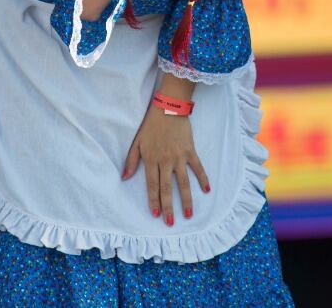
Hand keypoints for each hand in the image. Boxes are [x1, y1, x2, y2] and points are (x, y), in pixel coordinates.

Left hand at [121, 103, 209, 225]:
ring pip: (183, 182)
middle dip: (168, 207)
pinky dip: (203, 179)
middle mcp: (166, 161)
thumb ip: (131, 160)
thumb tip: (124, 178)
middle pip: (167, 188)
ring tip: (189, 214)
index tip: (156, 214)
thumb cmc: (151, 125)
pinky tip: (206, 190)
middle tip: (170, 223)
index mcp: (151, 159)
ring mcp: (179, 157)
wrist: (168, 108)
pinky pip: (198, 168)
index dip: (154, 200)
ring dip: (186, 200)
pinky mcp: (190, 151)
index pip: (152, 185)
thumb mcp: (137, 142)